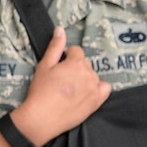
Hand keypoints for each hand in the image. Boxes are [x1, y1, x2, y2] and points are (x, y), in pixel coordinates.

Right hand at [9, 28, 109, 145]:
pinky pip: (105, 88)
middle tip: (62, 80)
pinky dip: (98, 88)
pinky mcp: (97, 101)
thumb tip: (60, 29)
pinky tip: (87, 92)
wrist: (42, 117)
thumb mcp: (44, 65)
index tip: (60, 67)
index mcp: (76, 63)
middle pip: (85, 64)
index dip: (67, 57)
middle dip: (75, 68)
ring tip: (70, 89)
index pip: (77, 51)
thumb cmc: (41, 91)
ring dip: (84, 78)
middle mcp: (89, 73)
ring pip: (93, 75)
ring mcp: (94, 88)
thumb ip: (55, 46)